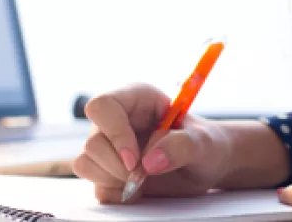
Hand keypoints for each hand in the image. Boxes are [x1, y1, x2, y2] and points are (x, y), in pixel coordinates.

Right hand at [71, 83, 232, 202]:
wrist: (206, 166)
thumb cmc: (206, 145)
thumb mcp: (203, 143)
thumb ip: (181, 145)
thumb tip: (149, 162)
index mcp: (136, 99)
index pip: (102, 106)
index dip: (114, 133)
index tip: (136, 159)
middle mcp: (117, 120)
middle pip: (92, 142)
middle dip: (117, 166)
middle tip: (144, 175)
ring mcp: (109, 146)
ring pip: (85, 163)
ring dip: (112, 179)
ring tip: (143, 182)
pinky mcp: (108, 171)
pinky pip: (95, 184)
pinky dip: (115, 193)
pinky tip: (138, 191)